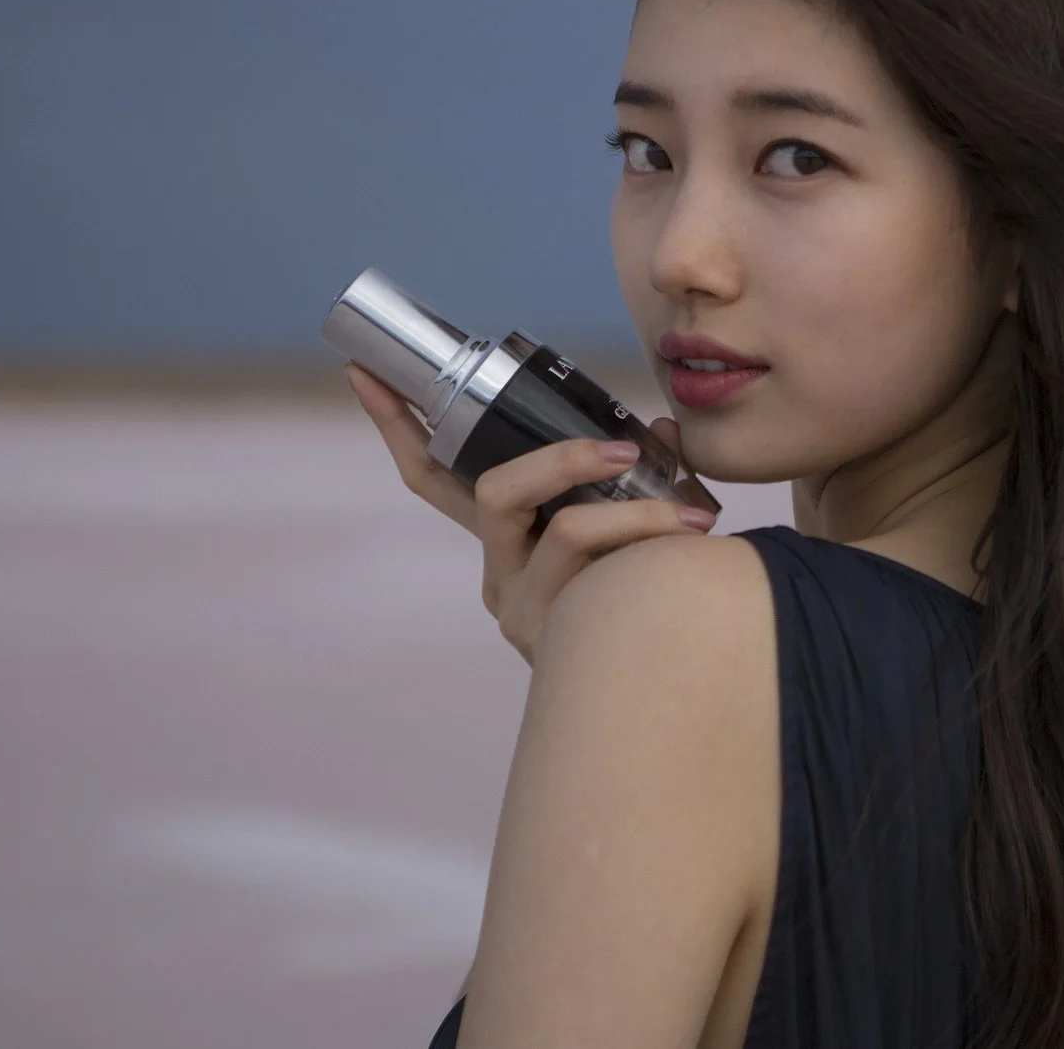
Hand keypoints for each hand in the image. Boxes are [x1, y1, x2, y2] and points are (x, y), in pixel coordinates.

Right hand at [344, 365, 718, 663]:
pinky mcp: (559, 640)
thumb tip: (659, 428)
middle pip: (496, 493)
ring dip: (636, 513)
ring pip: (566, 531)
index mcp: (502, 538)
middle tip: (627, 447)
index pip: (430, 478)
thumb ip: (635, 476)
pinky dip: (653, 549)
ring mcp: (522, 610)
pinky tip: (698, 551)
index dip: (398, 427)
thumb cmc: (642, 594)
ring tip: (694, 516)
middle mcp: (498, 573)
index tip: (365, 372)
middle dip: (563, 458)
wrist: (662, 691)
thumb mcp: (624, 525)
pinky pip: (602, 576)